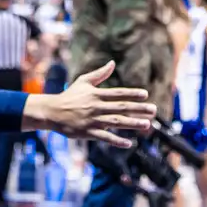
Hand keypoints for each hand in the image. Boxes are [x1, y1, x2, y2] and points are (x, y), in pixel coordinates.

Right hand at [26, 62, 155, 147]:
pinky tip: (129, 143)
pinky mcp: (88, 132)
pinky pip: (105, 137)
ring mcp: (93, 120)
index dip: (132, 94)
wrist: (52, 112)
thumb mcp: (83, 81)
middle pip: (121, 108)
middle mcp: (96, 107)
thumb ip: (100, 74)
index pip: (118, 93)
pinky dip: (117, 141)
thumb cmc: (70, 96)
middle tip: (153, 110)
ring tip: (147, 125)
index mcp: (96, 94)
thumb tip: (112, 63)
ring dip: (132, 124)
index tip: (145, 95)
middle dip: (138, 109)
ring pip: (116, 122)